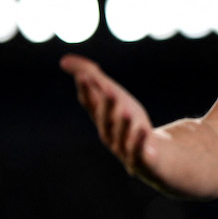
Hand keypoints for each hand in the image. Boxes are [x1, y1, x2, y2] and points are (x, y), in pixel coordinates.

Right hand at [61, 53, 159, 180]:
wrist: (152, 158)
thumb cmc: (128, 124)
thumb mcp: (113, 96)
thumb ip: (92, 77)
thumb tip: (64, 60)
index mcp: (101, 117)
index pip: (91, 103)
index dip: (87, 90)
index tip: (83, 75)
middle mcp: (109, 133)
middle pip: (106, 119)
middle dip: (107, 105)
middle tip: (109, 90)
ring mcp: (123, 147)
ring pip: (121, 135)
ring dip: (123, 124)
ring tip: (127, 112)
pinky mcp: (141, 158)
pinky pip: (137, 150)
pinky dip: (138, 141)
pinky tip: (143, 131)